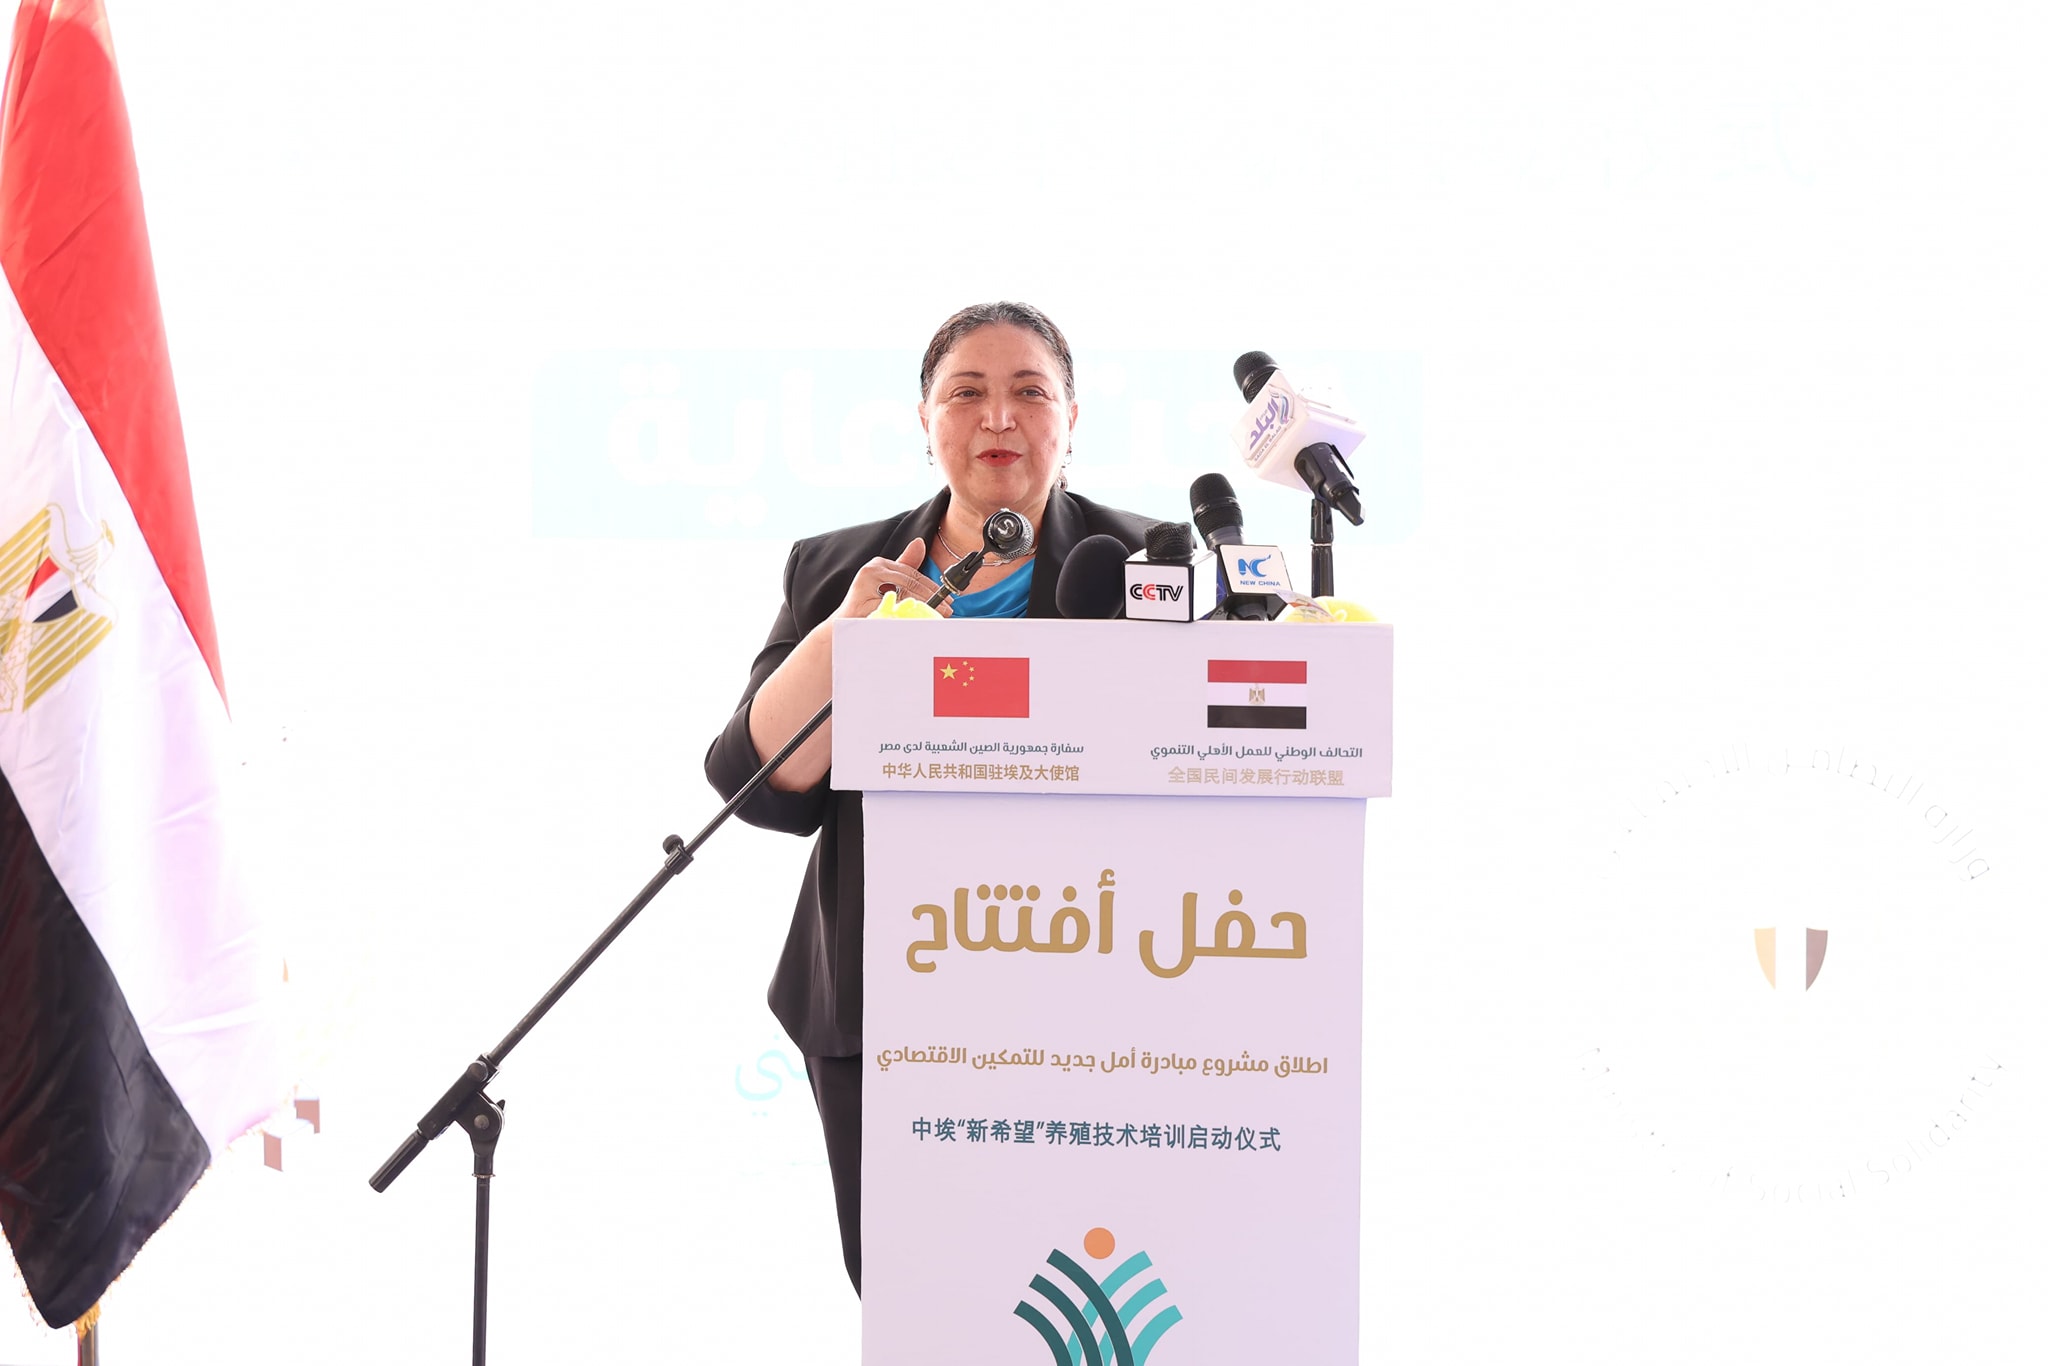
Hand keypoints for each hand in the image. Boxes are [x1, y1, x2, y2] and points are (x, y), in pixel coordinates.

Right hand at [834, 537, 952, 618]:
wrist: (843, 627)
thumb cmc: (866, 606)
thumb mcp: (887, 584)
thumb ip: (904, 566)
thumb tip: (920, 543)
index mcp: (879, 564)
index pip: (912, 574)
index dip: (932, 587)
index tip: (948, 598)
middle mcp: (872, 570)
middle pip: (910, 584)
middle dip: (932, 598)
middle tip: (947, 609)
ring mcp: (866, 585)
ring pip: (904, 596)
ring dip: (924, 607)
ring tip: (938, 616)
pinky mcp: (863, 601)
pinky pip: (893, 609)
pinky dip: (908, 616)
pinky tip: (918, 621)